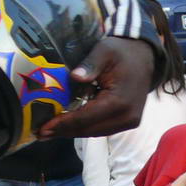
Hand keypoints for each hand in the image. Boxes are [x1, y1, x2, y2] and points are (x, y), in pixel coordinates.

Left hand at [38, 38, 153, 138]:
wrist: (144, 58)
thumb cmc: (122, 53)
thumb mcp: (104, 51)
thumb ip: (90, 64)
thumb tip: (75, 77)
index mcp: (120, 102)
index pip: (86, 118)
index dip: (64, 124)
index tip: (43, 128)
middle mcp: (127, 117)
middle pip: (90, 130)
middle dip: (65, 132)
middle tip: (41, 134)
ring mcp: (130, 121)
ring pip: (96, 132)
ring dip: (73, 132)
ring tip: (51, 132)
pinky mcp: (128, 122)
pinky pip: (103, 128)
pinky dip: (85, 128)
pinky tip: (69, 125)